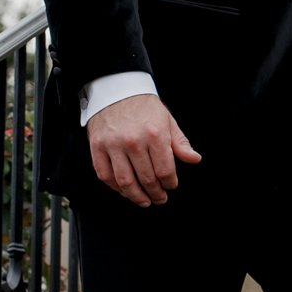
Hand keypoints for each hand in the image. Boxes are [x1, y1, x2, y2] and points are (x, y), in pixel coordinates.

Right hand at [87, 94, 201, 207]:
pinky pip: (105, 175)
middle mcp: (134, 141)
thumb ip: (180, 143)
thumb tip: (195, 159)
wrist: (117, 90)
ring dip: (136, 196)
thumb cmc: (145, 107)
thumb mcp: (168, 121)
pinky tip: (125, 191)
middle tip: (160, 199)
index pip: (165, 170)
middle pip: (147, 179)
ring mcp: (113, 145)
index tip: (171, 186)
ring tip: (144, 201)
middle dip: (156, 193)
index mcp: (155, 135)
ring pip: (125, 182)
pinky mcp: (97, 147)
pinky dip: (115, 187)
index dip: (170, 183)